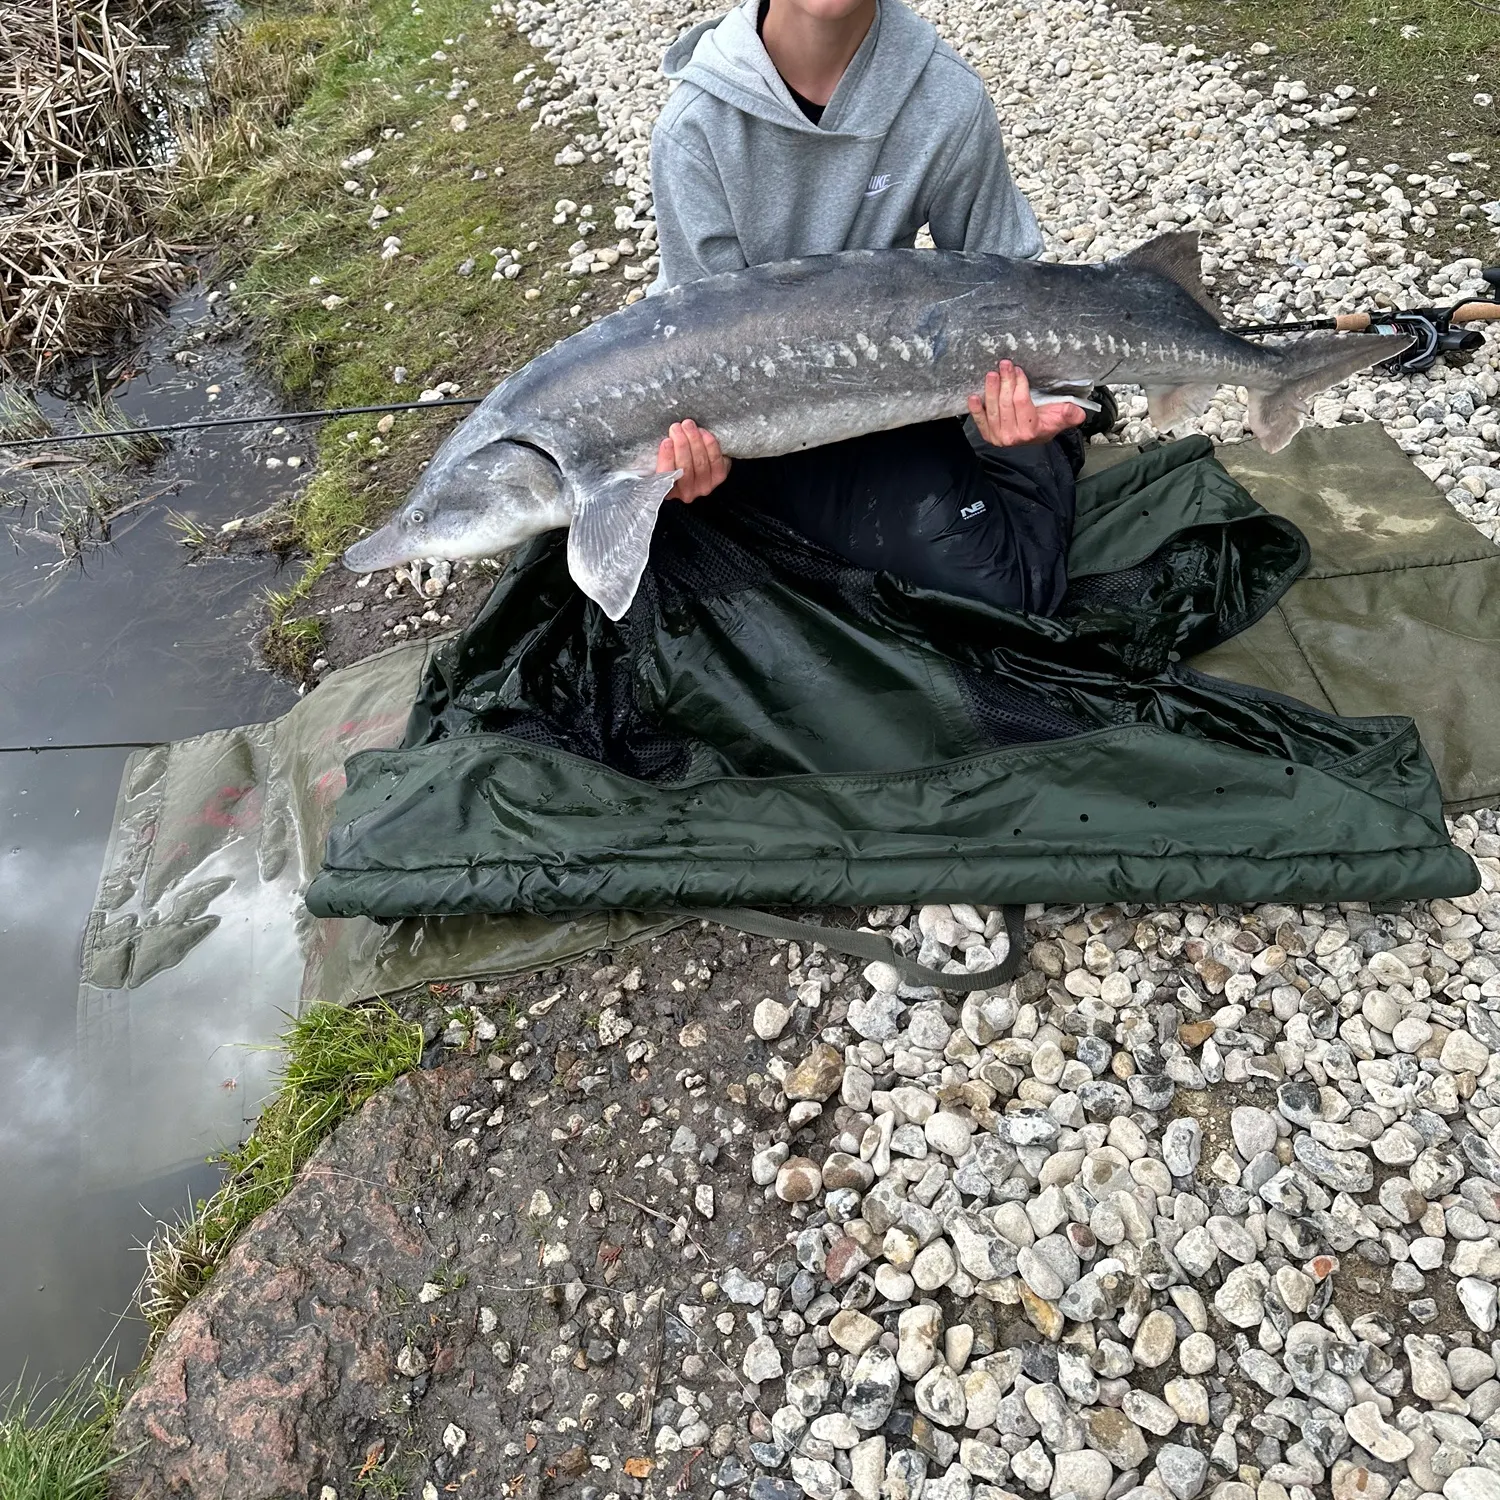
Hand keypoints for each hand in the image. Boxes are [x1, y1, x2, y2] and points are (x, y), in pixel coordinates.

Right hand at [657, 419, 730, 501]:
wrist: (697, 463)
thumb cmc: (674, 460)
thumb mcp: (661, 461)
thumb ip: (660, 455)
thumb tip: (662, 440)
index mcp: (668, 491)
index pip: (666, 476)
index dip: (667, 458)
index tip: (666, 441)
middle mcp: (687, 493)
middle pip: (685, 467)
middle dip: (681, 444)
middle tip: (676, 427)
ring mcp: (705, 486)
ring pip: (700, 462)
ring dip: (694, 440)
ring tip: (688, 425)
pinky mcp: (719, 477)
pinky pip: (715, 459)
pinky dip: (709, 444)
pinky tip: (702, 432)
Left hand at [968, 361, 1085, 446]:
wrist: (1033, 438)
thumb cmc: (1046, 424)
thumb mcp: (1061, 418)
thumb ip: (1070, 414)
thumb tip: (1079, 411)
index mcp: (1031, 431)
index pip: (1021, 402)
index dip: (1019, 384)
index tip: (1019, 370)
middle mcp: (1013, 436)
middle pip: (1005, 403)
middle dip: (1005, 381)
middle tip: (1004, 364)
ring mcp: (999, 437)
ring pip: (992, 409)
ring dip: (990, 389)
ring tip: (992, 374)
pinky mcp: (988, 436)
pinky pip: (979, 421)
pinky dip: (974, 409)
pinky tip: (972, 396)